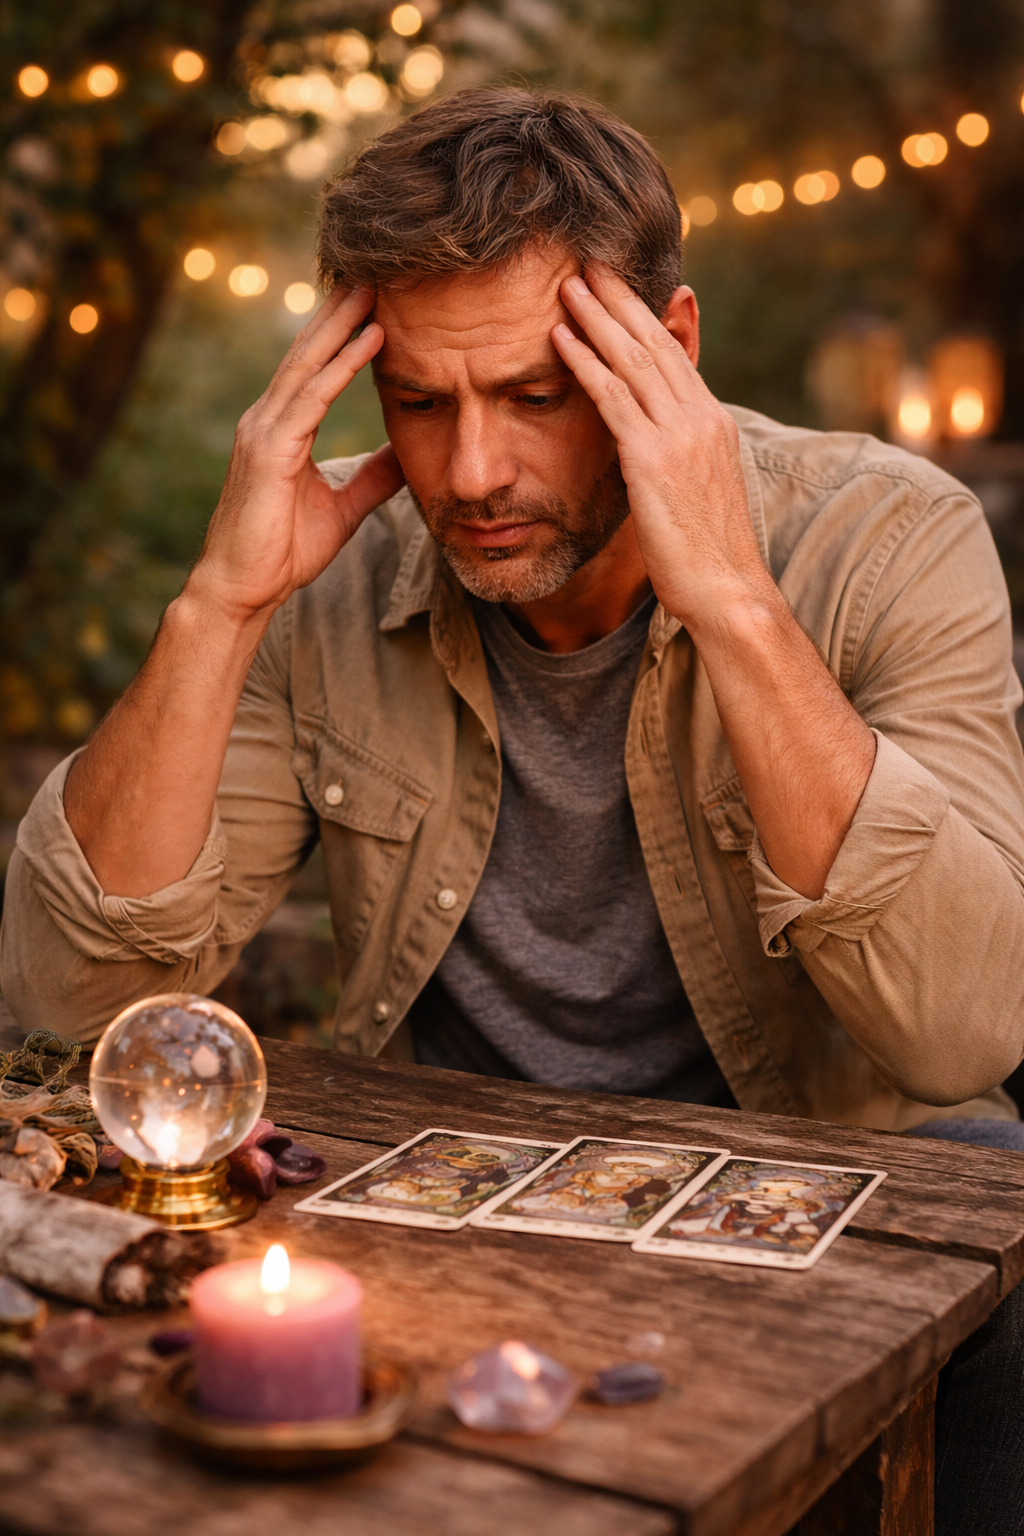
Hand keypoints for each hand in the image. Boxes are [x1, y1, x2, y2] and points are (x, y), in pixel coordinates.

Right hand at [190, 287, 405, 623]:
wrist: (241, 590)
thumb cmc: (282, 553)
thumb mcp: (342, 508)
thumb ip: (372, 478)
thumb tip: (404, 455)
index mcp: (282, 429)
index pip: (316, 368)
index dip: (344, 331)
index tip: (375, 297)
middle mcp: (268, 419)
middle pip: (311, 351)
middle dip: (343, 308)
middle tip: (376, 267)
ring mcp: (265, 430)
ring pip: (311, 363)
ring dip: (346, 321)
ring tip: (378, 285)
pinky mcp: (271, 450)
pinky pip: (313, 398)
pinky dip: (343, 366)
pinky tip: (371, 339)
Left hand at [552, 267, 770, 629]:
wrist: (729, 592)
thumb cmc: (708, 558)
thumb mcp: (695, 495)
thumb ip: (675, 460)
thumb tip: (649, 449)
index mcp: (712, 423)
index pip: (673, 355)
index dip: (642, 315)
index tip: (615, 286)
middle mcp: (701, 418)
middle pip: (654, 342)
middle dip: (619, 299)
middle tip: (588, 261)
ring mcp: (680, 435)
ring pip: (632, 360)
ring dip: (595, 317)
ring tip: (566, 283)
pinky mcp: (655, 459)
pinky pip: (613, 399)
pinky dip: (584, 363)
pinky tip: (559, 339)